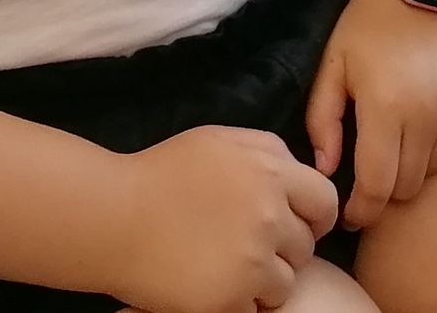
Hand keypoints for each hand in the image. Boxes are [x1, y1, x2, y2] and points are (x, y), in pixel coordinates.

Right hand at [110, 126, 336, 312]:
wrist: (112, 217)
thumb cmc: (161, 174)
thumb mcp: (218, 141)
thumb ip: (266, 150)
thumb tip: (297, 170)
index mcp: (270, 172)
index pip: (324, 201)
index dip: (314, 216)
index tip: (299, 225)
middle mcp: (269, 216)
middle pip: (306, 247)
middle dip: (283, 250)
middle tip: (248, 247)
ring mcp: (251, 261)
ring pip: (284, 284)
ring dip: (263, 282)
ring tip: (227, 268)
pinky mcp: (229, 299)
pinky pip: (256, 310)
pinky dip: (238, 303)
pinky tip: (211, 285)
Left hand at [305, 0, 436, 230]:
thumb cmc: (369, 24)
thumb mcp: (333, 65)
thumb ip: (323, 120)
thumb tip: (326, 169)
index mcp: (386, 108)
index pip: (377, 186)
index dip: (362, 209)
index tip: (350, 213)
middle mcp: (428, 115)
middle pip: (407, 186)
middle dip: (385, 189)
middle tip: (371, 171)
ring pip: (434, 169)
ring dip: (413, 165)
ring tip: (398, 137)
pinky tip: (425, 118)